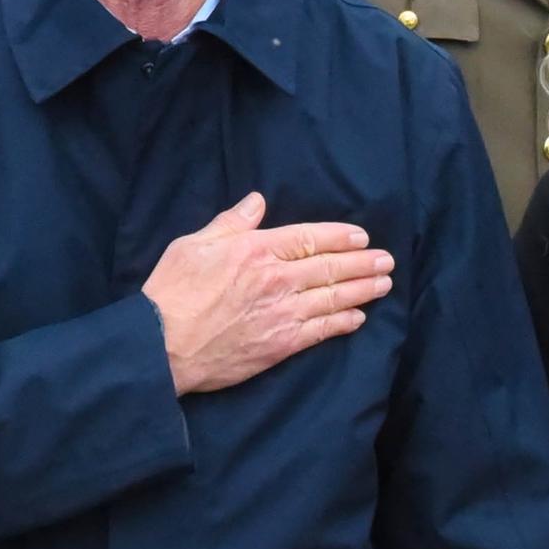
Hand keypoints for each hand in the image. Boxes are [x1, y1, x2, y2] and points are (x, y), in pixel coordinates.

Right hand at [142, 191, 392, 394]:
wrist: (162, 345)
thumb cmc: (172, 292)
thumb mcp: (193, 245)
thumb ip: (230, 223)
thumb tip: (256, 202)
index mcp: (256, 250)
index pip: (309, 238)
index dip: (339, 237)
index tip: (361, 238)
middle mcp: (276, 280)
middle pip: (329, 267)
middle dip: (362, 263)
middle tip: (386, 260)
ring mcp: (282, 314)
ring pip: (332, 298)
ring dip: (362, 290)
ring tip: (383, 284)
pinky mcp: (280, 345)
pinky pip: (321, 331)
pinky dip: (343, 323)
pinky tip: (358, 317)